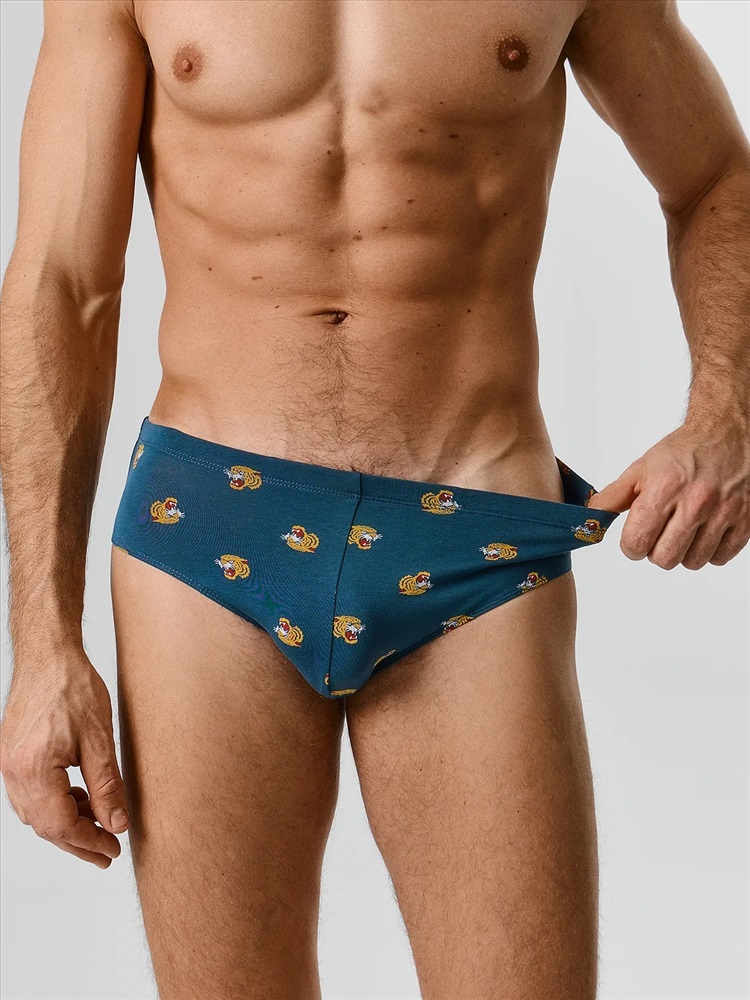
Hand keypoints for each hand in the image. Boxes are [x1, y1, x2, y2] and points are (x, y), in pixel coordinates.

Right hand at [0, 648, 128, 867]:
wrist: (48, 654)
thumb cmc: (71, 686)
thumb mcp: (99, 739)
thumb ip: (107, 785)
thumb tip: (116, 823)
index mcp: (33, 770)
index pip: (60, 826)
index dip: (88, 843)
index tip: (112, 851)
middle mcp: (14, 772)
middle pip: (44, 826)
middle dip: (77, 841)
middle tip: (107, 852)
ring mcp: (9, 765)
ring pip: (36, 813)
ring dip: (66, 823)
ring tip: (98, 824)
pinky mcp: (13, 756)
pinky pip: (31, 794)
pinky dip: (55, 803)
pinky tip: (79, 797)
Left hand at [588, 418, 749, 569]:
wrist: (728, 433)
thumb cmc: (684, 451)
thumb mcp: (642, 468)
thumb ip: (614, 496)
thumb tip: (591, 517)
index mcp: (665, 488)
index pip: (637, 542)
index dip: (631, 545)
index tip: (635, 538)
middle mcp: (696, 502)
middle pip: (664, 558)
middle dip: (656, 550)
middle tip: (659, 533)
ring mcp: (724, 513)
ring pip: (692, 562)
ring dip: (683, 552)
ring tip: (684, 529)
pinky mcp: (745, 521)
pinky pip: (720, 558)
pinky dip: (709, 551)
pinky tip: (704, 532)